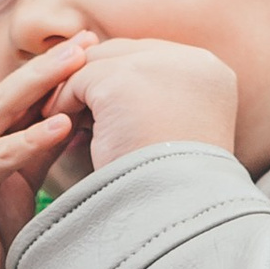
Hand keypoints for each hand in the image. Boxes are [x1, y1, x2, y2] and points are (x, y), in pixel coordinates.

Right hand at [0, 40, 93, 268]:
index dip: (45, 73)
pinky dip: (29, 140)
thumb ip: (32, 155)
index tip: (85, 49)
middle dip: (46, 65)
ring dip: (40, 85)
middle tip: (87, 40)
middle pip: (1, 93)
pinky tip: (61, 125)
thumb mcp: (10, 191)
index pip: (5, 97)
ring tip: (79, 63)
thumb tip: (69, 122)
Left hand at [42, 36, 240, 191]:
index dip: (125, 80)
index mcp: (212, 74)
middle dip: (98, 79)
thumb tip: (119, 97)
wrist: (178, 215)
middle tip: (72, 108)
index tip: (101, 107)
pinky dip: (65, 102)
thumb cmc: (178, 194)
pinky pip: (79, 81)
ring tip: (60, 120)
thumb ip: (161, 108)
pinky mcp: (119, 82)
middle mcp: (191, 59)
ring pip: (101, 63)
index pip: (156, 60)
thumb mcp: (180, 140)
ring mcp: (154, 66)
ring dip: (78, 90)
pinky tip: (57, 129)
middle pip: (128, 53)